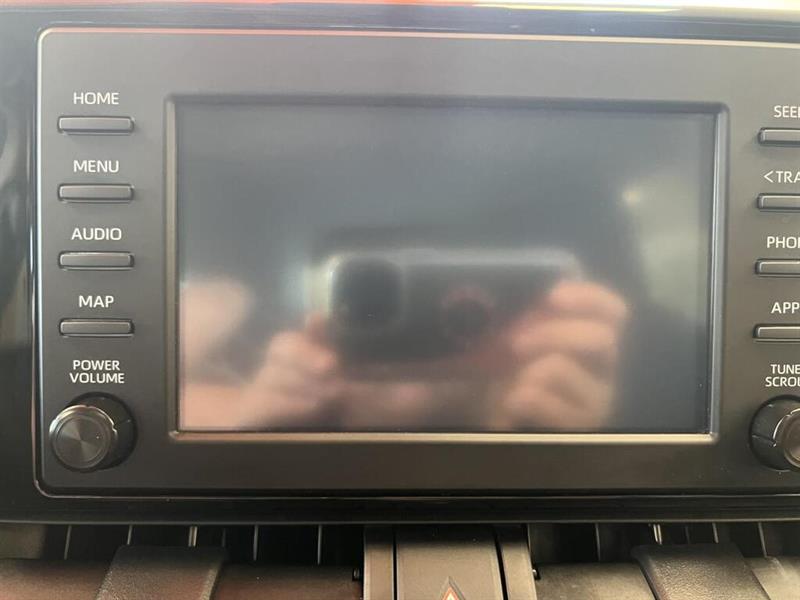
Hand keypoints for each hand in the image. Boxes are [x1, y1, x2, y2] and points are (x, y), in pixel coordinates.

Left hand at [491, 280, 627, 429]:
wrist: (494, 421)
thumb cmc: (509, 374)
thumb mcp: (517, 337)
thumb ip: (530, 314)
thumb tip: (530, 293)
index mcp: (593, 343)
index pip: (614, 312)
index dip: (588, 298)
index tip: (552, 296)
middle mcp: (604, 372)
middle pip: (602, 338)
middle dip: (553, 332)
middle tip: (515, 342)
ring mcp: (594, 403)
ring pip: (561, 366)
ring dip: (525, 367)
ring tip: (510, 382)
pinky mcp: (574, 428)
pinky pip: (542, 399)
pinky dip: (517, 396)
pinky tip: (510, 403)